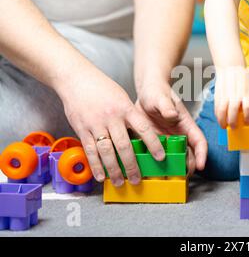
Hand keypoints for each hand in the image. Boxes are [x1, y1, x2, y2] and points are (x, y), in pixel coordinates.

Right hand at [58, 71, 164, 186]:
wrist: (76, 79)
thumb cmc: (102, 88)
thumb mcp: (122, 98)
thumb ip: (130, 116)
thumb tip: (140, 136)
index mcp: (125, 108)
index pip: (143, 128)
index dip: (153, 144)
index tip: (160, 157)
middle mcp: (112, 117)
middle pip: (124, 145)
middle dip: (132, 165)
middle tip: (137, 179)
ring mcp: (96, 124)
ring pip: (107, 151)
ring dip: (113, 170)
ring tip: (119, 182)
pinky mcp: (81, 129)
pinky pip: (90, 150)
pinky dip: (96, 165)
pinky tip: (101, 176)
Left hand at [136, 80, 206, 175]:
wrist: (145, 92)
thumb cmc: (157, 92)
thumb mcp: (161, 98)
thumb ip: (166, 106)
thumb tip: (172, 115)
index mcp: (186, 125)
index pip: (199, 141)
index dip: (202, 154)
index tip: (200, 165)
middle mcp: (179, 135)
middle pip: (189, 155)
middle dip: (188, 167)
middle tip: (181, 177)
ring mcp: (167, 141)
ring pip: (175, 159)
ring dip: (173, 169)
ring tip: (167, 178)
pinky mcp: (155, 144)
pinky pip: (158, 157)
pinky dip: (156, 165)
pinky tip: (150, 171)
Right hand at [214, 66, 248, 128]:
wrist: (231, 69)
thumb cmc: (246, 81)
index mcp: (247, 93)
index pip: (248, 106)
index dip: (248, 116)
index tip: (248, 122)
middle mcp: (236, 94)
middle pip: (233, 109)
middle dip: (233, 121)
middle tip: (234, 127)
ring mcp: (225, 95)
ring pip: (222, 109)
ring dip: (222, 120)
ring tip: (225, 126)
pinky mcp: (218, 95)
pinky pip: (216, 107)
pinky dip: (217, 115)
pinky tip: (220, 120)